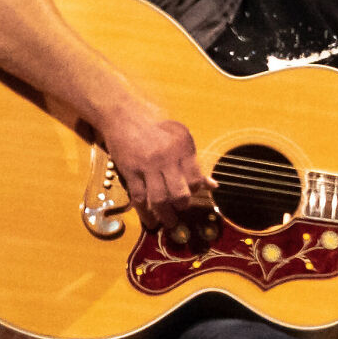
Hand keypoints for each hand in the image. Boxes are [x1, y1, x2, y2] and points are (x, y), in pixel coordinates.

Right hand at [102, 114, 214, 228]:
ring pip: (159, 199)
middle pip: (179, 193)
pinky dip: (145, 213)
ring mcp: (147, 166)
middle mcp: (166, 158)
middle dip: (182, 206)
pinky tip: (150, 220)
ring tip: (169, 221)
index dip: (195, 190)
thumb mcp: (181, 138)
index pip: (195, 179)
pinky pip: (139, 198)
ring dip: (165, 215)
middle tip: (180, 209)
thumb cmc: (156, 128)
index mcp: (182, 148)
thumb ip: (195, 163)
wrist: (124, 117)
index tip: (191, 193)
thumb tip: (213, 185)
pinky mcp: (130, 172)